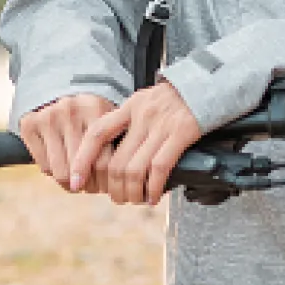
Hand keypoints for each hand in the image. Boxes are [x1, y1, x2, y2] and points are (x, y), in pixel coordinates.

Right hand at [19, 94, 116, 192]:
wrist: (55, 90)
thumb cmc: (89, 115)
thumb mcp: (108, 120)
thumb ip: (118, 143)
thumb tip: (125, 180)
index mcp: (95, 108)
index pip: (105, 161)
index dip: (107, 181)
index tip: (108, 187)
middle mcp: (70, 110)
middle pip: (82, 168)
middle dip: (90, 186)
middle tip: (93, 187)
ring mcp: (48, 117)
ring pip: (61, 172)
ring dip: (70, 185)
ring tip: (77, 183)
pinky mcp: (29, 125)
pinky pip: (44, 167)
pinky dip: (53, 175)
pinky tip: (62, 169)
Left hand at [72, 81, 205, 205]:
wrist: (208, 84)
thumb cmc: (175, 99)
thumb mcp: (145, 102)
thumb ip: (129, 123)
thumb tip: (111, 155)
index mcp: (129, 107)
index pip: (96, 134)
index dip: (82, 160)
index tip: (75, 181)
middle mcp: (141, 116)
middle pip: (115, 161)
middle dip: (113, 188)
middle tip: (117, 198)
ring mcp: (161, 125)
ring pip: (135, 169)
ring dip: (132, 192)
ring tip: (135, 200)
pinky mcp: (182, 133)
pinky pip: (160, 168)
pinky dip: (153, 188)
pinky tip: (153, 196)